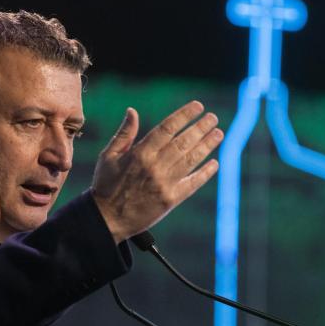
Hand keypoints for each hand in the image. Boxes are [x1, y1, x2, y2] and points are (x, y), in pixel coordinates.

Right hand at [91, 102, 222, 242]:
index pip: (167, 128)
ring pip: (191, 159)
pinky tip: (215, 163)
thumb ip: (124, 134)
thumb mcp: (109, 156)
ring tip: (218, 134)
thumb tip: (132, 111)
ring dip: (207, 145)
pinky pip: (193, 183)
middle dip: (201, 128)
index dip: (184, 115)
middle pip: (183, 142)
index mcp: (140, 153)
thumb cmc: (106, 185)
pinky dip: (205, 173)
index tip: (197, 106)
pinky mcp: (171, 199)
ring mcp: (165, 183)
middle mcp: (155, 166)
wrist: (107, 219)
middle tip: (213, 118)